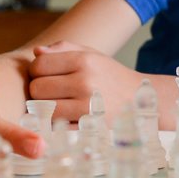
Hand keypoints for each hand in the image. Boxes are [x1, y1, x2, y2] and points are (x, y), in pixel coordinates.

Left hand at [27, 41, 148, 124]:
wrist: (142, 101)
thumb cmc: (110, 76)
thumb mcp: (91, 54)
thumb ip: (63, 49)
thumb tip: (36, 52)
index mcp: (83, 60)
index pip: (38, 65)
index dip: (37, 72)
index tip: (48, 76)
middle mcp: (85, 82)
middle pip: (37, 89)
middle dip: (40, 92)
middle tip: (54, 93)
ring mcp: (87, 107)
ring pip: (43, 110)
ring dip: (46, 110)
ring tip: (59, 106)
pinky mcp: (89, 128)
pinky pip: (56, 128)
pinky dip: (57, 125)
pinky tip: (68, 118)